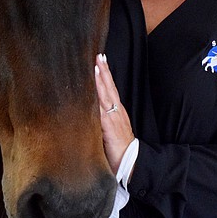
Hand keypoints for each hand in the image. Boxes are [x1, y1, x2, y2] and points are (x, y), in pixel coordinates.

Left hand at [95, 54, 133, 173]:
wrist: (130, 162)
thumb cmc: (118, 149)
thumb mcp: (108, 131)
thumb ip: (100, 121)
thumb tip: (86, 113)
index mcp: (116, 112)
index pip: (109, 89)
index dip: (105, 76)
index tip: (100, 61)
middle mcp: (115, 111)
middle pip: (109, 87)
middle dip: (103, 71)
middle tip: (98, 55)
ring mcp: (113, 117)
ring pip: (106, 94)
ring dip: (101, 79)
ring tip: (96, 64)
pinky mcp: (109, 125)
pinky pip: (101, 108)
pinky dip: (98, 96)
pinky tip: (93, 88)